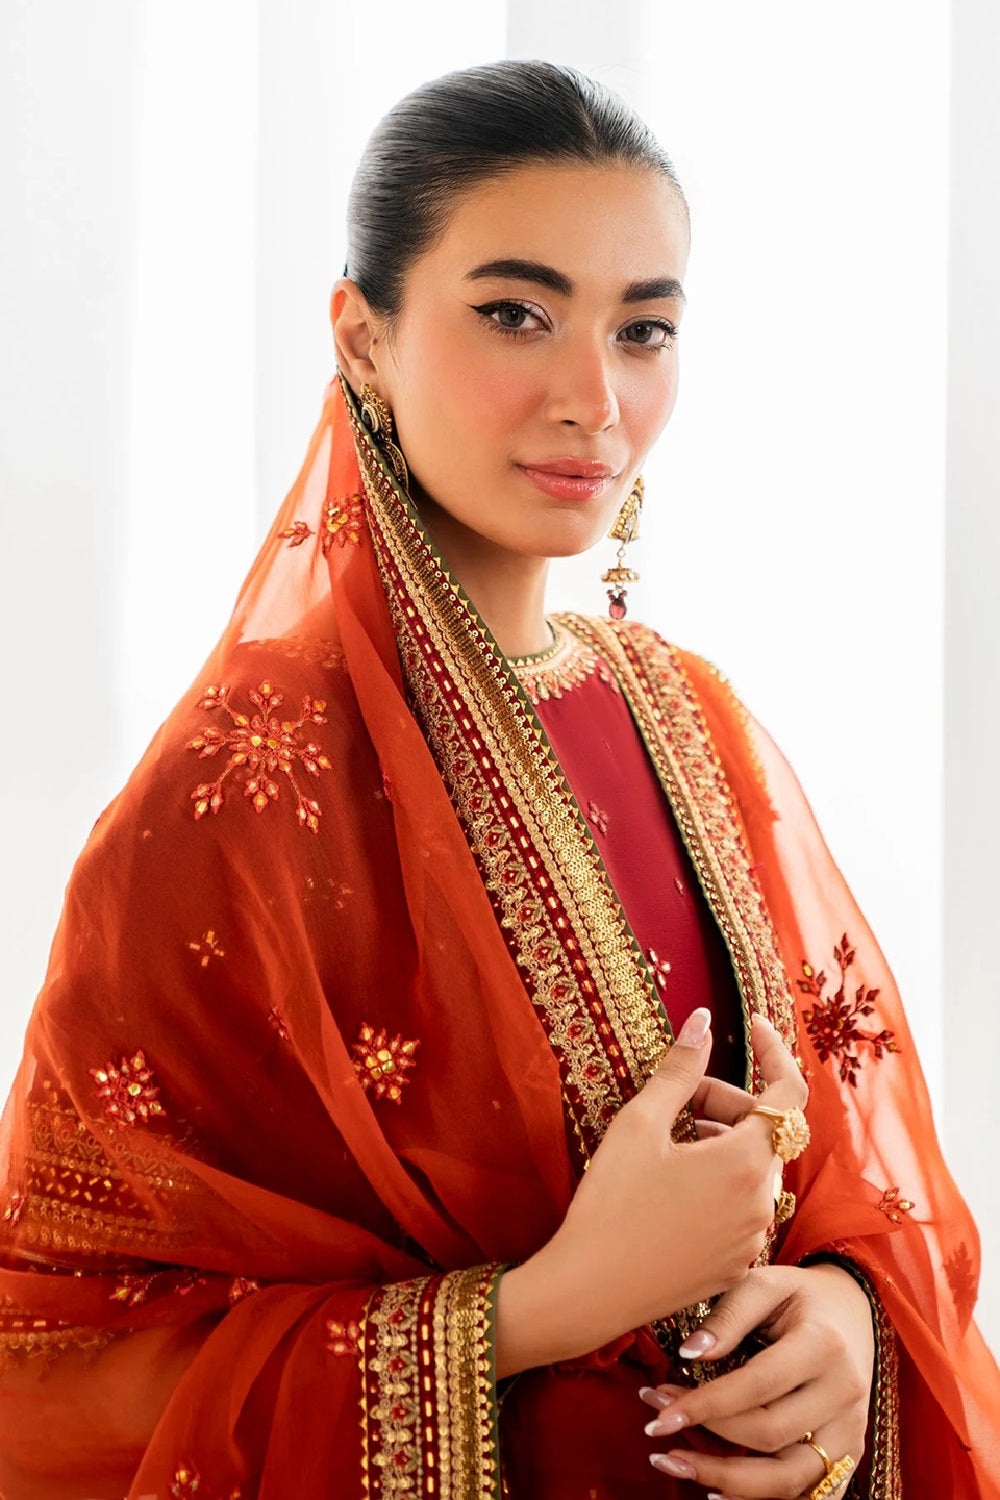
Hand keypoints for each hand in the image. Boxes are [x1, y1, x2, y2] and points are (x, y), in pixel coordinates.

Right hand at [496, 1011, 807, 1376]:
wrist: (591, 1290)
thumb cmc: (611, 1203)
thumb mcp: (639, 1125)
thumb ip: (679, 1069)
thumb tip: (701, 1020)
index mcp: (746, 1162)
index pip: (789, 1092)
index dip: (774, 1052)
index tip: (751, 1026)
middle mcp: (762, 1202)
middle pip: (765, 1131)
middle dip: (728, 1102)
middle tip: (678, 1098)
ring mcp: (753, 1238)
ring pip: (754, 1168)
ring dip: (723, 1141)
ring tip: (671, 1141)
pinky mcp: (737, 1264)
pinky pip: (744, 1205)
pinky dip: (721, 1181)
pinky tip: (675, 1183)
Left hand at [641, 1262, 874, 1497]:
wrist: (852, 1310)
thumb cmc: (798, 1295)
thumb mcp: (764, 1284)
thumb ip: (727, 1316)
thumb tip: (688, 1355)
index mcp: (822, 1344)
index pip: (757, 1387)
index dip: (705, 1405)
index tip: (658, 1414)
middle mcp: (843, 1393)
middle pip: (769, 1434)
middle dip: (706, 1435)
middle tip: (656, 1425)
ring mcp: (850, 1430)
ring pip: (789, 1478)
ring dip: (728, 1482)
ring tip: (675, 1464)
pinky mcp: (849, 1454)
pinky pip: (810, 1495)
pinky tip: (719, 1492)